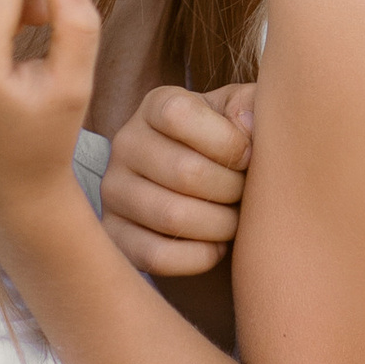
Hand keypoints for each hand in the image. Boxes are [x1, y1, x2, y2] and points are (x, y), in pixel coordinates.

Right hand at [100, 81, 255, 277]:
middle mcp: (126, 144)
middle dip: (232, 190)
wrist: (205, 186)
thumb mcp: (243, 114)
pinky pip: (157, 256)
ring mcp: (114, 191)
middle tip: (246, 195)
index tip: (249, 157)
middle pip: (185, 172)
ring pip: (173, 217)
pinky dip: (199, 257)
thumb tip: (245, 126)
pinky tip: (216, 246)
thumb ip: (250, 108)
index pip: (179, 115)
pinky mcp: (115, 235)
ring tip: (234, 220)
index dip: (227, 142)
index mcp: (156, 106)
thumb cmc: (229, 145)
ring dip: (220, 225)